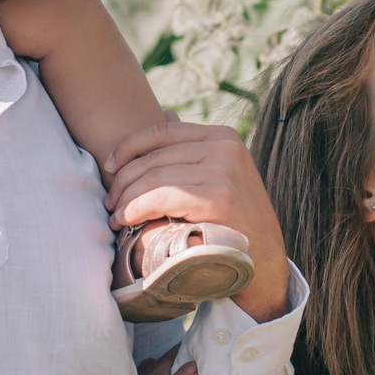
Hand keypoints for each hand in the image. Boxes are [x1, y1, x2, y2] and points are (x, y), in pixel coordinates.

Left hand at [105, 119, 290, 322]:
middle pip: (156, 156)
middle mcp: (225, 147)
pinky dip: (138, 208)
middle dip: (124, 180)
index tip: (109, 166)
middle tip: (109, 202)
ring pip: (155, 177)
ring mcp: (224, 171)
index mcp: (224, 137)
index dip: (129, 147)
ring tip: (115, 217)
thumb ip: (193, 147)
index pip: (162, 131)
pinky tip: (127, 220)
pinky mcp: (218, 197)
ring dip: (127, 198)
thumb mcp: (221, 174)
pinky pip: (163, 197)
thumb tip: (165, 114)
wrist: (265, 260)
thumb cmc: (235, 220)